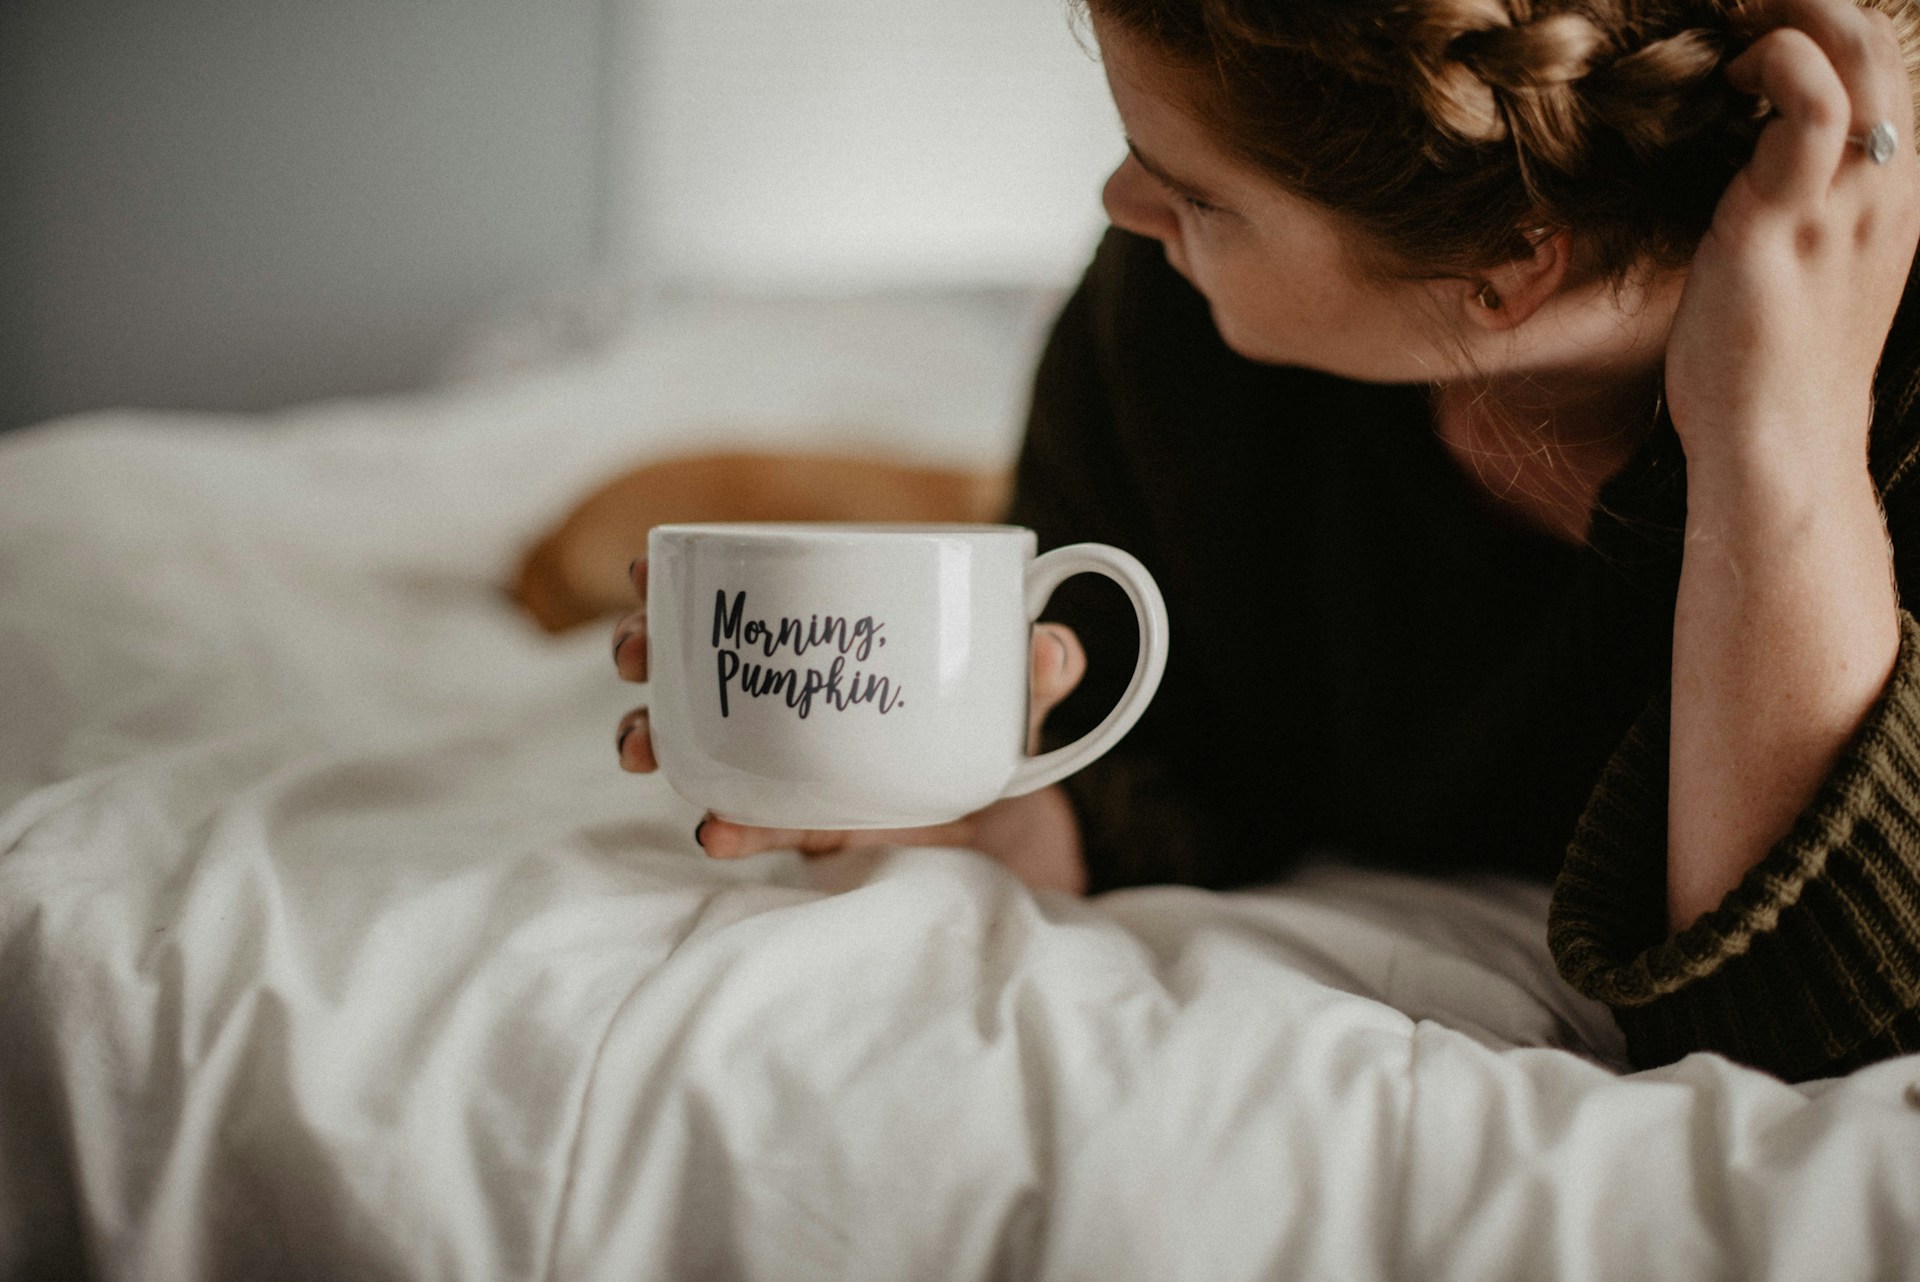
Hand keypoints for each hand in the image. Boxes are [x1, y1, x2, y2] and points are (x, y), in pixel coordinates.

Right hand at [612, 557, 1091, 893]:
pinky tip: (713, 827)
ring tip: (639, 745)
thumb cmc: (1000, 734)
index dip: (685, 582)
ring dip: (656, 739)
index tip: (644, 567)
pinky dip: (735, 827)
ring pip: (703, 746)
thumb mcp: (1019, 693)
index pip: (746, 601)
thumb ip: (1040, 668)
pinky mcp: (816, 830)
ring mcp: (794, 768)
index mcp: (826, 647)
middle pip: (698, 667)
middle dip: (647, 652)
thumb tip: (1051, 647)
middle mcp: (793, 703)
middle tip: (634, 649)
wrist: (1024, 833)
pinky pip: (764, 826)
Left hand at [1662, 0, 1919, 466]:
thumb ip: (1796, 211)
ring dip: (1789, 11)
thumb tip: (1747, 168)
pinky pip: (1810, 104)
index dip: (1827, 27)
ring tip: (1731, 20)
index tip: (1758, 25)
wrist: (1776, 448)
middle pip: (1880, 42)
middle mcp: (1887, 188)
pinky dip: (1772, 63)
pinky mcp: (1786, 219)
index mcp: (1893, 198)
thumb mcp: (1802, 274)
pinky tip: (1728, 79)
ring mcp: (1845, 201)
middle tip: (1739, 2)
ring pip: (1855, 52)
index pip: (1885, 73)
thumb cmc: (1769, 370)